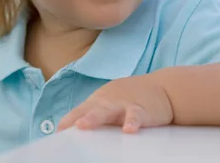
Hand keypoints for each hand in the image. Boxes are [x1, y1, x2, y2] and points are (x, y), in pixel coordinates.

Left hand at [57, 75, 172, 132]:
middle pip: (89, 110)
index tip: (56, 132)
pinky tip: (129, 130)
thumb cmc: (130, 99)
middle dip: (75, 118)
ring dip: (94, 117)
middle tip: (64, 127)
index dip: (67, 121)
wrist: (163, 87)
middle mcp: (107, 103)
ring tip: (83, 125)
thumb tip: (75, 130)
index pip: (78, 111)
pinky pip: (135, 116)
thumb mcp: (110, 103)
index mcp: (98, 102)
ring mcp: (123, 105)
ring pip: (107, 111)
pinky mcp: (140, 110)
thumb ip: (94, 114)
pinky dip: (131, 122)